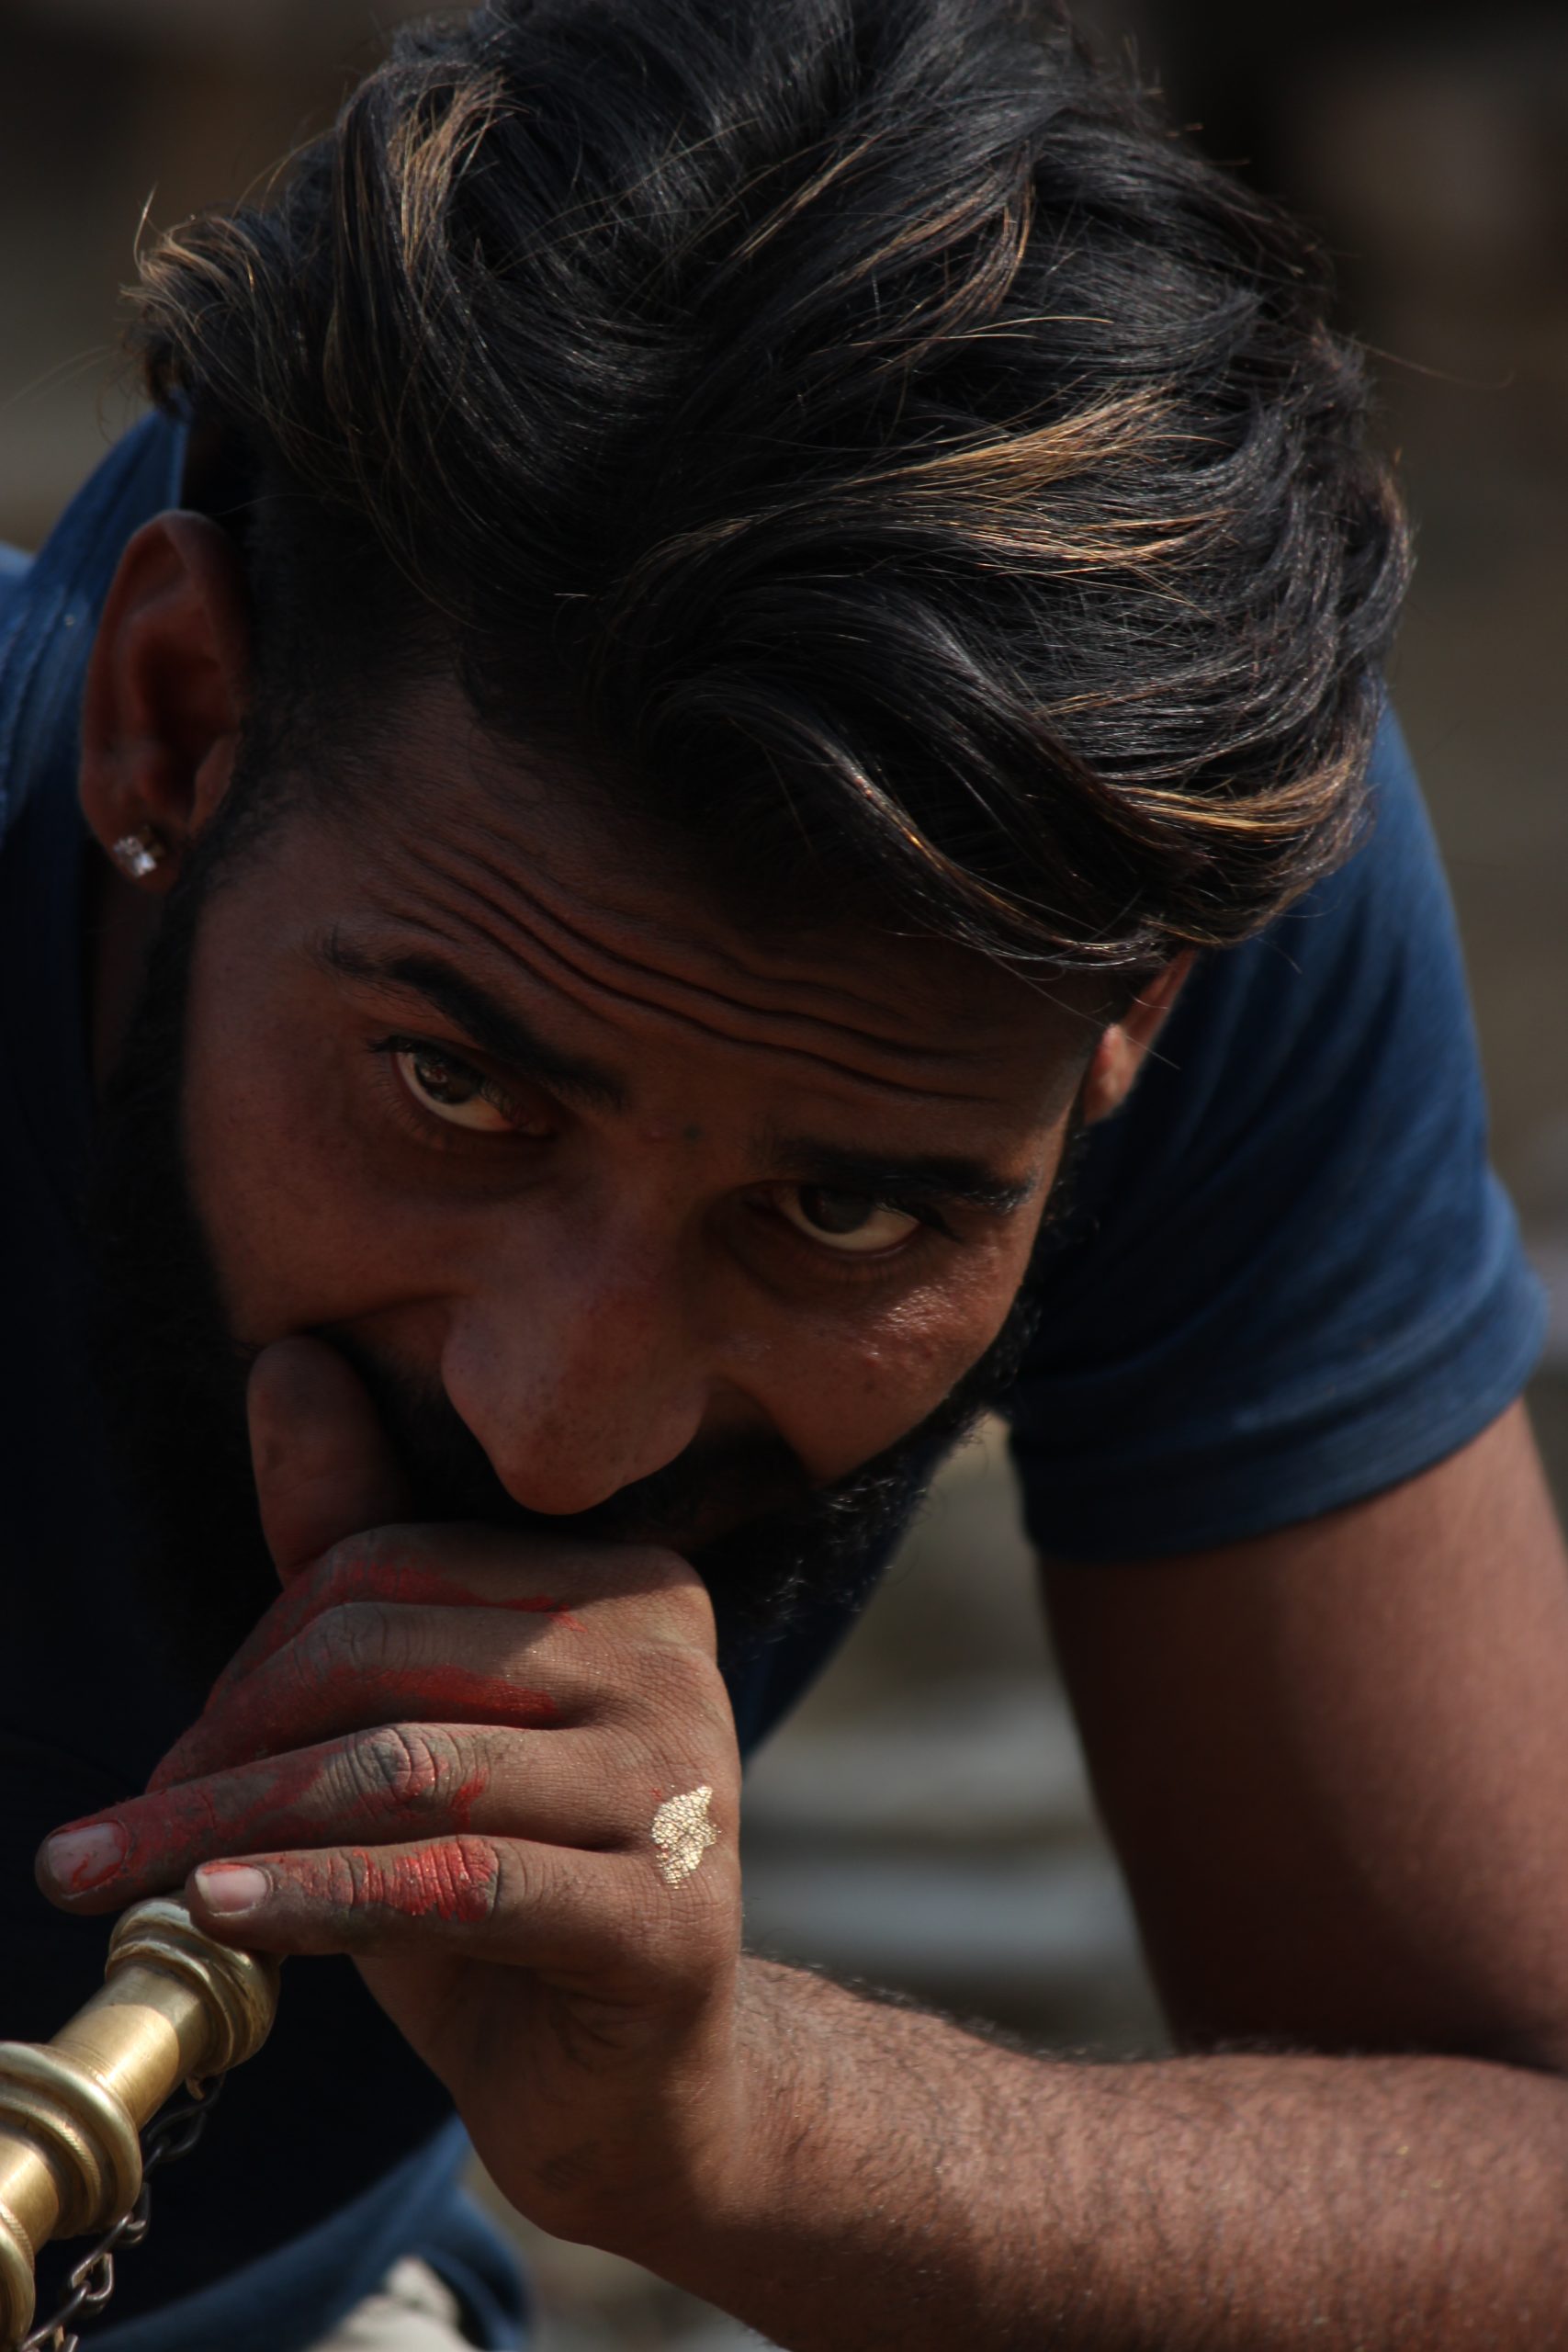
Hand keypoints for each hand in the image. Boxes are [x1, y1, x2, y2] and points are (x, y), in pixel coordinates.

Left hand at [37, 1339, 746, 2248]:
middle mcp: (670, 1657)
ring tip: (115, 1877)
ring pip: (404, 1768)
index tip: (175, 1760)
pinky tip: (213, 1914)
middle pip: (386, 1653)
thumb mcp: (426, 1721)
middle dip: (225, 1742)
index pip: (391, 1564)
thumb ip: (360, 1556)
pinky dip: (313, 1896)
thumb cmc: (513, 1891)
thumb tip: (288, 1365)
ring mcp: (685, 1781)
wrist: (641, 2087)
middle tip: (119, 1841)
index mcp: (627, 1581)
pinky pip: (452, 1883)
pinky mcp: (668, 1916)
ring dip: (229, 1826)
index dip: (252, 1655)